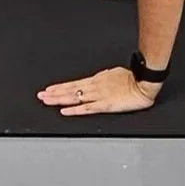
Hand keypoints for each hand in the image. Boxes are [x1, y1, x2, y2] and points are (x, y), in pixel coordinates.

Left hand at [38, 66, 159, 115]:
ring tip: (46, 101)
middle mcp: (94, 87)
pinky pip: (86, 108)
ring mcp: (98, 96)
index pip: (74, 84)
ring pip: (74, 98)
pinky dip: (74, 110)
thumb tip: (99, 79)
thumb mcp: (114, 74)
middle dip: (54, 93)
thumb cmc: (133, 78)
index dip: (60, 87)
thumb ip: (104, 79)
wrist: (144, 82)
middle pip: (70, 90)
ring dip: (59, 100)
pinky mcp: (105, 105)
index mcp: (97, 80)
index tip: (49, 89)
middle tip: (40, 96)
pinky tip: (64, 111)